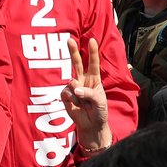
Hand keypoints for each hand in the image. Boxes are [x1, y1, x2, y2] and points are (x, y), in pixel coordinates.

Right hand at [64, 37, 111, 151]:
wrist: (91, 126)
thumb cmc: (99, 112)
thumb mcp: (100, 102)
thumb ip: (89, 93)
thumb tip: (74, 88)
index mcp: (94, 80)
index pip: (93, 64)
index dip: (92, 52)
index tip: (92, 40)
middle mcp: (83, 81)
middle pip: (77, 63)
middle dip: (73, 52)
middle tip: (69, 40)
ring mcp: (73, 88)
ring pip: (71, 80)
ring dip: (77, 92)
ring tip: (83, 102)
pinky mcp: (66, 96)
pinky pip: (66, 93)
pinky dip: (71, 99)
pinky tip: (76, 105)